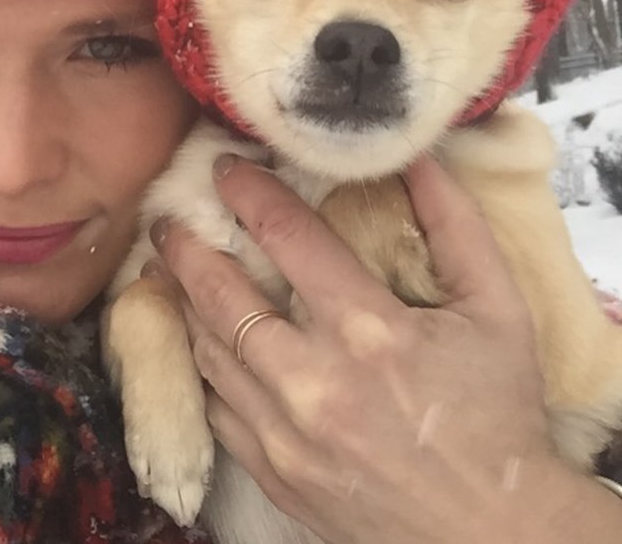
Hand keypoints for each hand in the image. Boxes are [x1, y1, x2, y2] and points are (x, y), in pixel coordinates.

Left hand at [151, 155, 621, 543]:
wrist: (490, 533)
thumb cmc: (497, 416)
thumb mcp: (497, 310)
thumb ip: (455, 227)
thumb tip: (415, 159)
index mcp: (369, 332)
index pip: (286, 235)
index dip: (248, 191)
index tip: (225, 168)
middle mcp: (312, 381)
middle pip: (221, 294)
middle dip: (186, 246)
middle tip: (168, 219)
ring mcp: (282, 433)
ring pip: (207, 349)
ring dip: (183, 301)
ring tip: (172, 269)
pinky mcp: (269, 472)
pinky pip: (213, 405)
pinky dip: (202, 363)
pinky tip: (199, 337)